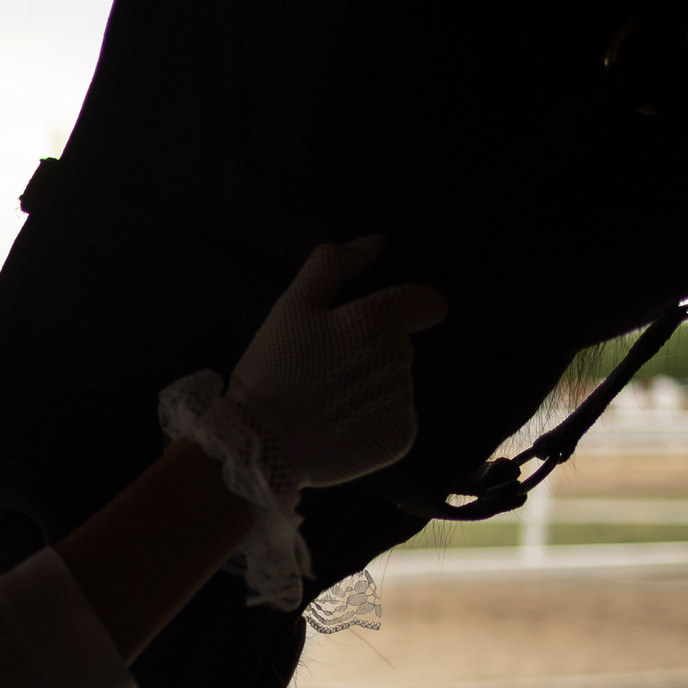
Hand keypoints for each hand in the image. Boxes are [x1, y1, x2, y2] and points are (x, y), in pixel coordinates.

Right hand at [227, 235, 449, 489]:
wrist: (260, 444)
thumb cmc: (272, 368)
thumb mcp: (292, 305)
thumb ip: (334, 264)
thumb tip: (377, 242)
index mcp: (376, 322)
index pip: (428, 302)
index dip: (407, 306)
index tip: (376, 322)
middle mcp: (399, 360)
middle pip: (401, 345)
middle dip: (372, 350)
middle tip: (325, 367)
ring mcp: (402, 402)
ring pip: (397, 382)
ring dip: (371, 386)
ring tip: (328, 400)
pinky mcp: (402, 438)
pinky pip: (397, 418)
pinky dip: (374, 421)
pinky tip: (340, 425)